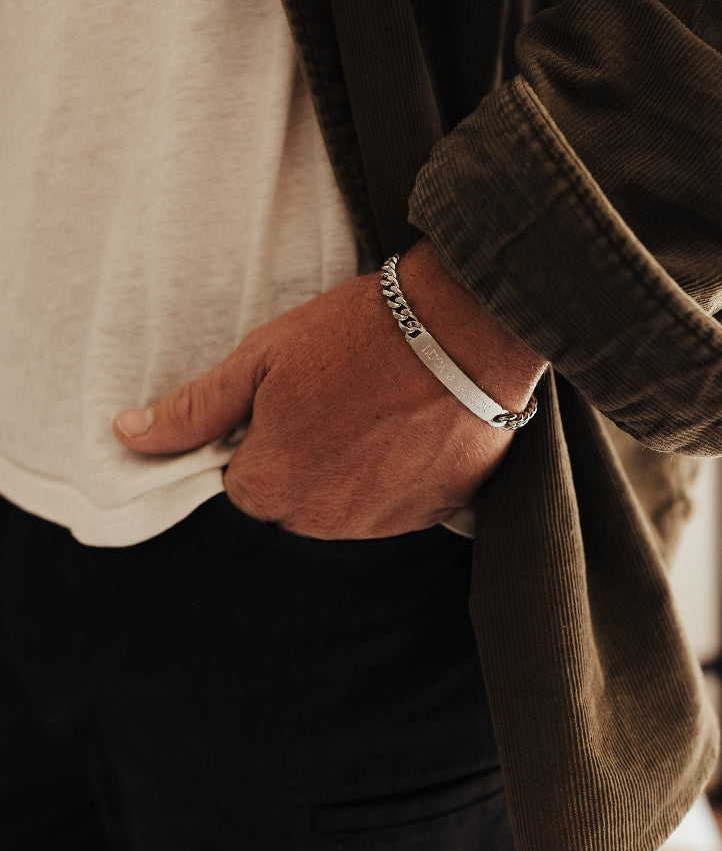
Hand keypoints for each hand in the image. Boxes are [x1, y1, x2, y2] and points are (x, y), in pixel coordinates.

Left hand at [113, 240, 547, 538]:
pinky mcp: (431, 515)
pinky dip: (396, 479)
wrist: (463, 328)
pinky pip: (395, 509)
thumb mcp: (262, 357)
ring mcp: (380, 522)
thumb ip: (196, 409)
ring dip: (349, 474)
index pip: (240, 484)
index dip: (261, 440)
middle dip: (303, 462)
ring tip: (374, 411)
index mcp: (270, 485)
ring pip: (343, 510)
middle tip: (335, 401)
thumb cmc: (357, 335)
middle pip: (292, 504)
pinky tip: (407, 430)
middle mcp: (321, 520)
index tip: (289, 402)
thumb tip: (130, 434)